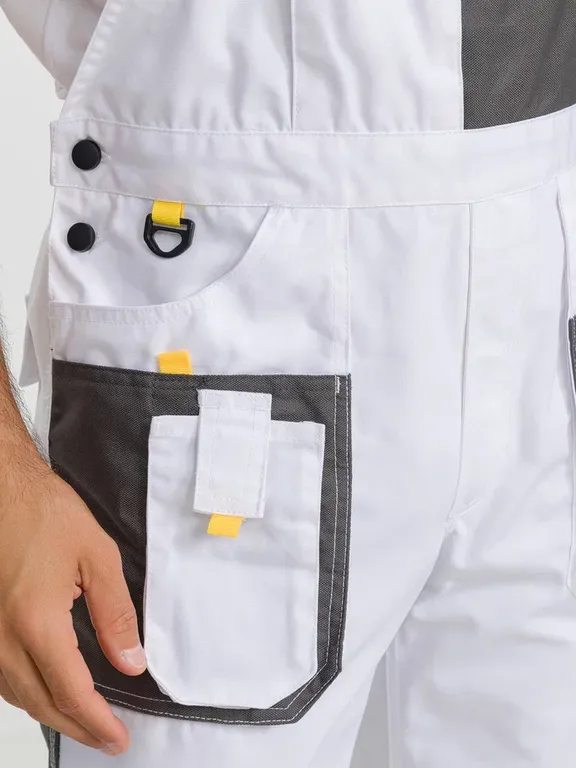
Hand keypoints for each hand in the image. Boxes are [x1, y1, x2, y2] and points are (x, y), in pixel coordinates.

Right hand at [0, 460, 145, 755]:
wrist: (1, 488)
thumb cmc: (46, 513)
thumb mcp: (97, 556)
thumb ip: (115, 614)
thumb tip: (131, 662)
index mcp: (37, 623)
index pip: (72, 692)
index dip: (98, 722)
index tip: (120, 738)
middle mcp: (3, 639)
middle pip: (42, 703)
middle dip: (78, 727)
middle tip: (108, 739)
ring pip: (17, 695)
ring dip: (51, 714)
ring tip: (83, 720)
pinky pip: (1, 676)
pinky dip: (27, 692)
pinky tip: (45, 690)